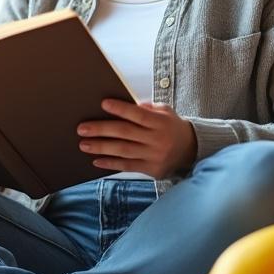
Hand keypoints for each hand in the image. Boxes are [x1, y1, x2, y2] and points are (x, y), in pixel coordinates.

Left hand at [77, 99, 195, 178]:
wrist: (191, 149)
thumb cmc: (171, 126)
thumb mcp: (164, 112)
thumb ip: (146, 108)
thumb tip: (123, 105)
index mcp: (160, 122)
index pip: (138, 114)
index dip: (120, 109)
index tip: (103, 104)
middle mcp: (157, 139)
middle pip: (125, 133)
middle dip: (101, 130)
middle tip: (82, 128)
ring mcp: (154, 156)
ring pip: (123, 151)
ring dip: (101, 147)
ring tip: (84, 144)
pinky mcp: (151, 169)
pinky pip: (127, 166)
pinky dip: (111, 164)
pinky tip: (96, 160)